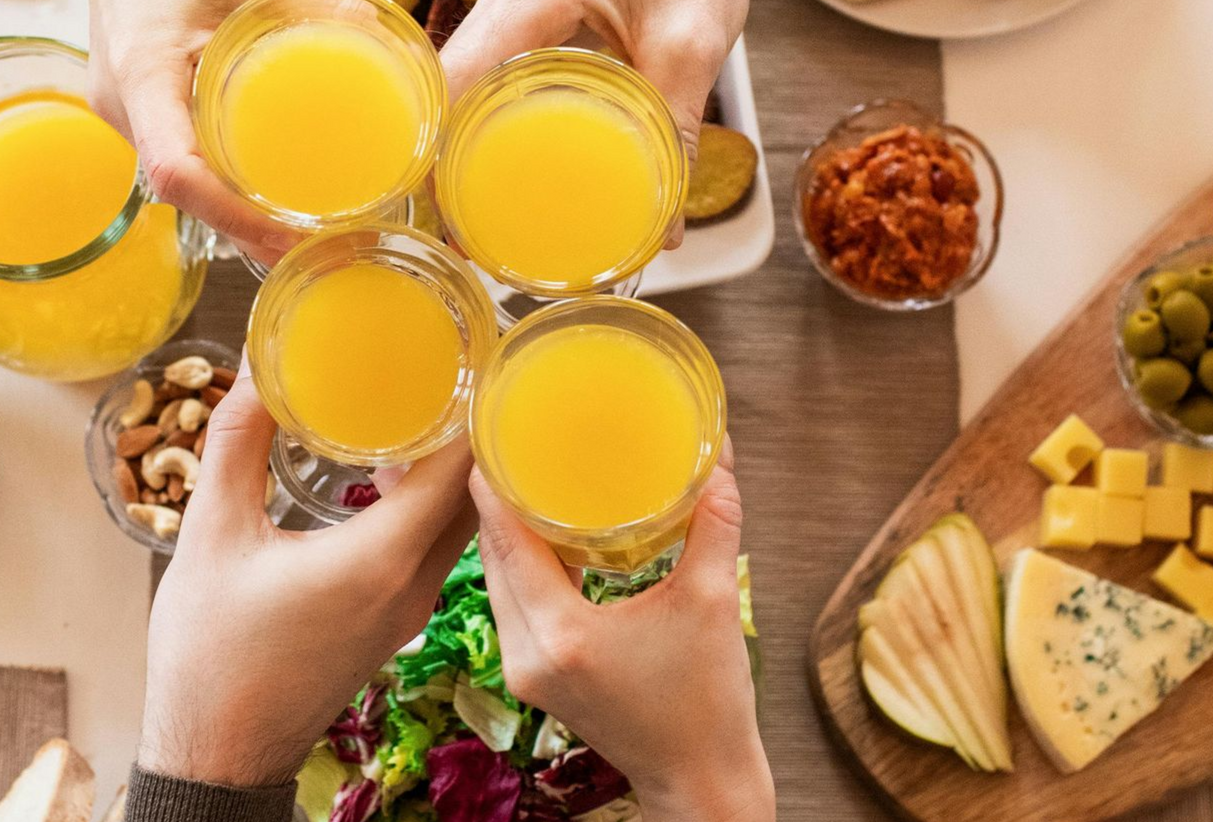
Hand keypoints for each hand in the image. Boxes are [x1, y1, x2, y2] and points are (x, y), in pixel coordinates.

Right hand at [70, 0, 306, 261]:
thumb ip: (317, 6)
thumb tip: (392, 44)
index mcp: (142, 72)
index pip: (176, 171)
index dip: (235, 215)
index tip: (296, 234)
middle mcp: (123, 105)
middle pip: (186, 194)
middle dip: (251, 231)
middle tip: (328, 244)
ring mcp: (124, 110)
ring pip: (184, 183)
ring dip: (240, 214)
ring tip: (313, 230)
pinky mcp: (138, 105)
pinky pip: (182, 156)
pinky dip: (225, 183)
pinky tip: (276, 191)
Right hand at [139, 374, 476, 787]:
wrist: (216, 752)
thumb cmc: (209, 653)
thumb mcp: (212, 534)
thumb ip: (236, 442)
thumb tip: (259, 367)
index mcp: (382, 559)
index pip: (462, 469)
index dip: (473, 408)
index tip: (470, 354)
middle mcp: (414, 585)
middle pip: (474, 494)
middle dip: (470, 429)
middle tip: (453, 365)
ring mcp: (409, 610)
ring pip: (457, 524)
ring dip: (451, 469)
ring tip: (426, 403)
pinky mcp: (394, 622)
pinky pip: (436, 549)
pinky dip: (430, 505)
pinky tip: (393, 468)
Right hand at [439, 0, 754, 246]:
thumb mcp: (694, 41)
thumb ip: (675, 130)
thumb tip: (664, 228)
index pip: (453, 83)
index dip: (439, 152)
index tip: (451, 215)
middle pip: (446, 91)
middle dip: (446, 162)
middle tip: (468, 234)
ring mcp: (509, 1)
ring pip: (463, 84)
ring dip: (463, 143)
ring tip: (481, 212)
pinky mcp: (524, 12)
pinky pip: (489, 73)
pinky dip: (489, 119)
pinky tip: (508, 164)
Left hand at [470, 439, 775, 821]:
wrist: (701, 778)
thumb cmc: (709, 702)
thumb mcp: (715, 601)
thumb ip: (713, 524)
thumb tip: (721, 457)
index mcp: (562, 634)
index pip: (506, 540)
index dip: (494, 485)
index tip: (494, 434)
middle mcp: (528, 653)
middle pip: (492, 557)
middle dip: (498, 500)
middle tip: (511, 443)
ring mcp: (524, 670)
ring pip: (496, 582)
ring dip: (506, 533)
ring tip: (525, 479)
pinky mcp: (532, 678)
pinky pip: (511, 604)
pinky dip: (520, 566)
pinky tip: (543, 535)